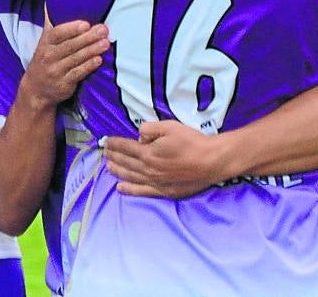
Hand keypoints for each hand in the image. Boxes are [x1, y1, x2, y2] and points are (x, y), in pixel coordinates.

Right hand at [19, 16, 107, 106]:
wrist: (35, 89)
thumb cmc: (45, 59)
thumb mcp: (44, 41)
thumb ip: (51, 23)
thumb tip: (52, 0)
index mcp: (45, 43)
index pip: (57, 34)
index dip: (71, 29)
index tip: (86, 24)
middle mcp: (48, 56)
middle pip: (70, 45)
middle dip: (88, 37)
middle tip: (104, 30)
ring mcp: (56, 71)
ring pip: (76, 59)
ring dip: (92, 50)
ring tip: (106, 43)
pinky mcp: (64, 84)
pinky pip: (78, 73)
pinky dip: (88, 66)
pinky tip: (99, 60)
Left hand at [102, 120, 227, 197]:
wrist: (213, 161)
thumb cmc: (192, 141)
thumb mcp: (169, 127)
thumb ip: (149, 129)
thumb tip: (138, 137)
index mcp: (148, 153)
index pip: (125, 147)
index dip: (114, 144)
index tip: (106, 141)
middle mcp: (148, 169)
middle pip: (125, 162)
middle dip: (113, 156)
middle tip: (104, 153)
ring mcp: (156, 182)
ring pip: (130, 177)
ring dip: (117, 171)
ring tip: (108, 166)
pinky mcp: (165, 192)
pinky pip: (142, 191)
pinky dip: (129, 190)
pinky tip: (120, 188)